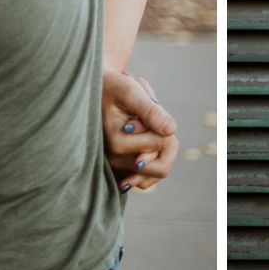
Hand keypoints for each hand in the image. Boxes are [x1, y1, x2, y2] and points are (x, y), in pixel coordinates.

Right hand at [103, 70, 178, 192]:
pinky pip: (146, 181)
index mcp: (117, 143)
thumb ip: (150, 111)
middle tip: (153, 122)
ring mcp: (116, 169)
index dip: (165, 127)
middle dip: (165, 143)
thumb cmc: (113, 88)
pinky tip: (146, 147)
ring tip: (146, 131)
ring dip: (158, 153)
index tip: (149, 111)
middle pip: (162, 166)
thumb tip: (170, 131)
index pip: (163, 145)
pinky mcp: (119, 172)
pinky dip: (152, 164)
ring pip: (156, 175)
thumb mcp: (129, 91)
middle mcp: (114, 161)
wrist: (97, 92)